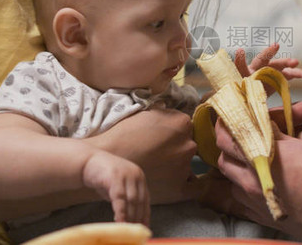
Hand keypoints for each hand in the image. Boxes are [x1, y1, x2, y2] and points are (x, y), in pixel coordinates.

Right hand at [82, 150, 149, 224]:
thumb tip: (132, 219)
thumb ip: (126, 199)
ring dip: (130, 217)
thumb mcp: (119, 187)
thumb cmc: (103, 177)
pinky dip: (120, 212)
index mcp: (139, 177)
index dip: (145, 215)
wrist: (87, 162)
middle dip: (137, 218)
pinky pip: (119, 198)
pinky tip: (119, 221)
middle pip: (140, 201)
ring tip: (127, 229)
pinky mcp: (115, 177)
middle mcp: (136, 175)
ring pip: (131, 200)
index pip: (146, 199)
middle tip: (134, 232)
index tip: (145, 227)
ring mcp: (126, 175)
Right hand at [84, 108, 201, 203]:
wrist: (107, 161)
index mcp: (183, 123)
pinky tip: (175, 182)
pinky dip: (188, 185)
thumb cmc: (123, 135)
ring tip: (159, 167)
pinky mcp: (179, 189)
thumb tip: (170, 113)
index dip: (175, 132)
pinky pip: (194, 188)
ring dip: (179, 165)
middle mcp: (189, 144)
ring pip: (189, 164)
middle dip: (178, 148)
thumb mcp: (146, 113)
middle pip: (190, 144)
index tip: (164, 137)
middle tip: (160, 152)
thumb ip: (165, 113)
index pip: (187, 126)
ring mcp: (185, 168)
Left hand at [208, 121, 301, 242]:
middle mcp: (251, 182)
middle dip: (229, 149)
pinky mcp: (263, 218)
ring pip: (232, 184)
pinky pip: (243, 204)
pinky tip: (259, 186)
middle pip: (224, 161)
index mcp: (259, 159)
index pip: (225, 138)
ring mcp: (255, 202)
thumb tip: (262, 124)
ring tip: (252, 164)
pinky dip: (245, 192)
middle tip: (241, 140)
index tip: (230, 120)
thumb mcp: (301, 144)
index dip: (224, 127)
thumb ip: (275, 135)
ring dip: (237, 172)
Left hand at [233, 43, 301, 82]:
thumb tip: (239, 50)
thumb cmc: (241, 80)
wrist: (246, 92)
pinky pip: (292, 76)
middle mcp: (268, 66)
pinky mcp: (282, 79)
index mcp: (257, 65)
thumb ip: (239, 63)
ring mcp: (276, 72)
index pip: (263, 58)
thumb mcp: (238, 74)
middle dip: (286, 63)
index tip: (276, 45)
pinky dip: (301, 75)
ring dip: (298, 71)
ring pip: (289, 70)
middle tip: (294, 62)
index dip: (269, 52)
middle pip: (278, 63)